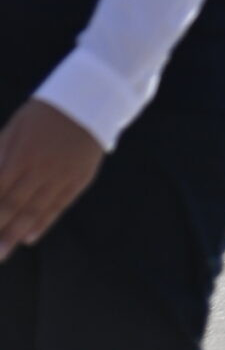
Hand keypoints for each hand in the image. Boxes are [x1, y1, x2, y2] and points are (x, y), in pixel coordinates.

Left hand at [0, 100, 103, 257]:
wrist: (91, 96)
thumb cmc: (46, 110)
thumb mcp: (16, 125)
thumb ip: (0, 153)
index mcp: (22, 153)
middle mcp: (42, 168)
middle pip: (14, 206)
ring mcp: (62, 175)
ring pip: (36, 211)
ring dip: (17, 233)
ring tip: (4, 252)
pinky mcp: (80, 178)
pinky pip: (59, 206)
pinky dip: (44, 223)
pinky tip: (30, 237)